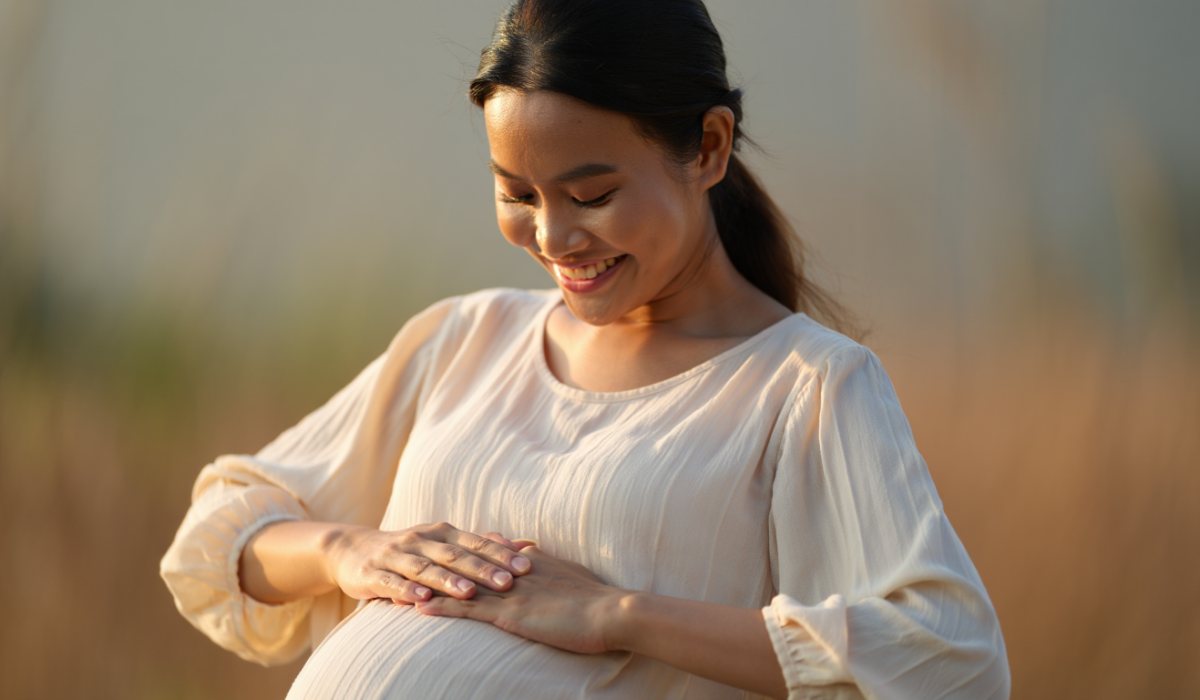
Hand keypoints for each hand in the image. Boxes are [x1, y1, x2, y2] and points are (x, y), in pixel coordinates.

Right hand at [321, 522, 532, 604]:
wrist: (353, 550)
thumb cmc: (410, 550)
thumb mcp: (442, 543)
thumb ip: (478, 545)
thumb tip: (522, 544)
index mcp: (442, 533)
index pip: (476, 543)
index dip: (501, 555)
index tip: (527, 567)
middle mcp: (421, 539)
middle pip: (455, 555)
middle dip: (482, 569)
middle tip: (508, 581)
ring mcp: (397, 555)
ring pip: (425, 568)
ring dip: (447, 580)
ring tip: (468, 592)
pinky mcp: (374, 573)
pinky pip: (392, 582)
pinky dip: (407, 590)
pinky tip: (421, 599)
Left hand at [413, 544, 626, 654]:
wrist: (609, 613)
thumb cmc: (597, 599)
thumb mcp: (570, 571)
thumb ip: (547, 561)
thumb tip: (529, 548)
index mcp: (530, 561)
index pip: (490, 550)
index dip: (465, 549)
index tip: (443, 544)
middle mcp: (514, 571)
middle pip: (467, 563)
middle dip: (439, 561)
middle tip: (413, 558)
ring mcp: (510, 592)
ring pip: (461, 584)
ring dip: (432, 584)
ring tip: (403, 583)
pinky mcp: (509, 614)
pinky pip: (468, 610)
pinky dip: (442, 607)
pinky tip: (420, 609)